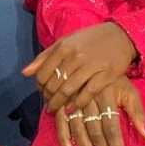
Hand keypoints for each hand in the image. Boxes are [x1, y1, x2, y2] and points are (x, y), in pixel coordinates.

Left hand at [23, 22, 141, 118]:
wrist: (120, 35)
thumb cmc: (89, 40)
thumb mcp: (65, 42)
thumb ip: (44, 57)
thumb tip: (25, 73)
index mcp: (63, 47)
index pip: (43, 73)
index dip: (39, 87)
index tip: (42, 93)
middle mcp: (75, 56)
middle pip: (54, 84)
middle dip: (48, 97)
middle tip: (49, 104)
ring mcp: (91, 66)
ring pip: (68, 90)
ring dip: (59, 103)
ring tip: (56, 110)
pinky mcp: (106, 75)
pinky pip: (88, 93)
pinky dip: (78, 103)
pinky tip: (72, 108)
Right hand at [55, 81, 143, 145]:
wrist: (92, 58)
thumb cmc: (114, 80)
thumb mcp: (129, 91)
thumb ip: (138, 112)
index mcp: (107, 95)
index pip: (112, 127)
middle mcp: (89, 99)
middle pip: (96, 132)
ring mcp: (73, 100)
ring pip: (79, 130)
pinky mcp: (61, 101)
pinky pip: (61, 123)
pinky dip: (64, 139)